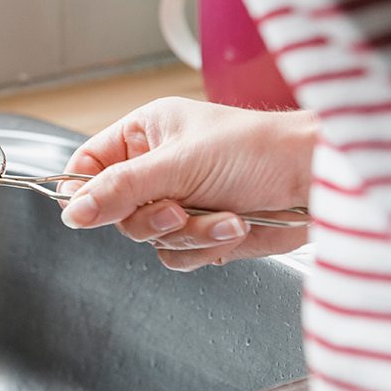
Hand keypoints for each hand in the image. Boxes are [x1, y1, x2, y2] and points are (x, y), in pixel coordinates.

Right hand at [59, 97, 315, 270]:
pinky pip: (177, 255)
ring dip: (187, 233)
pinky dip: (206, 246)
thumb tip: (73, 211)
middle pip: (115, 211)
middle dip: (151, 217)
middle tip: (176, 209)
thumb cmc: (258, 149)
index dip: (83, 190)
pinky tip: (235, 225)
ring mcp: (179, 201)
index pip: (88, 164)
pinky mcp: (202, 232)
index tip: (87, 211)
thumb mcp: (178, 163)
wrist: (317, 180)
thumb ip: (120, 189)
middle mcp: (156, 168)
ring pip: (148, 237)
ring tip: (222, 215)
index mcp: (144, 135)